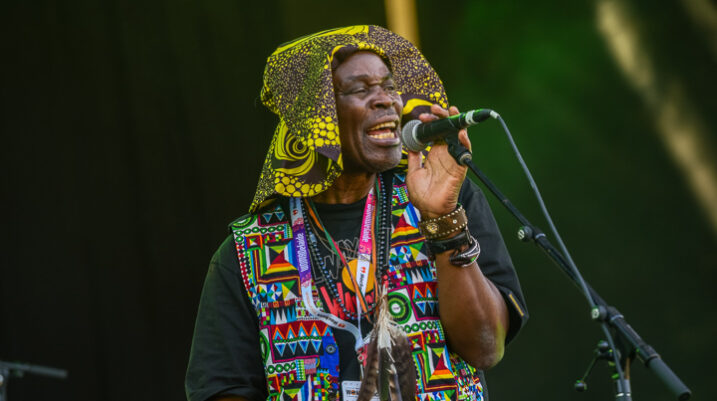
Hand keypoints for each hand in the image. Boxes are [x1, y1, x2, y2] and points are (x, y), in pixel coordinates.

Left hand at [406, 104, 470, 218]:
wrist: (429, 210)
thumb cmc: (422, 195)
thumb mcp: (413, 173)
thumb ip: (413, 158)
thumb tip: (410, 146)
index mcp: (434, 154)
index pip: (435, 132)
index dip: (431, 122)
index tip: (421, 116)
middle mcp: (445, 154)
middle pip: (447, 129)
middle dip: (442, 116)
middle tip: (433, 108)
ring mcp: (453, 159)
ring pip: (458, 136)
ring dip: (455, 122)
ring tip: (450, 111)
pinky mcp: (460, 167)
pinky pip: (465, 152)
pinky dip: (464, 141)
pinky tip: (460, 131)